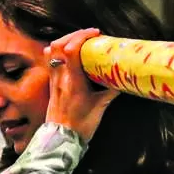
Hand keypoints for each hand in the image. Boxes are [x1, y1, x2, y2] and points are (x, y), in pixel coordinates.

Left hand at [44, 28, 119, 143]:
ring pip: (51, 52)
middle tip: (88, 36)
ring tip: (78, 43)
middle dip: (72, 35)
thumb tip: (121, 79)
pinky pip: (51, 62)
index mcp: (72, 81)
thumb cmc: (81, 125)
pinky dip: (60, 54)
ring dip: (63, 42)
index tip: (95, 34)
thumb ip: (110, 90)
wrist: (61, 140)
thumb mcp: (100, 107)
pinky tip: (71, 58)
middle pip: (57, 45)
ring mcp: (53, 81)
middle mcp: (60, 78)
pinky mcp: (52, 86)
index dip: (82, 36)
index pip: (70, 50)